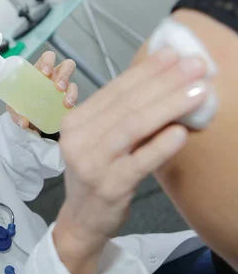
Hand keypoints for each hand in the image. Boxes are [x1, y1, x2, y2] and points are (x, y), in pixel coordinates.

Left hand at [8, 51, 78, 131]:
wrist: (30, 121)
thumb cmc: (22, 106)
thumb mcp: (15, 108)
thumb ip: (16, 114)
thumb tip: (23, 123)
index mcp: (39, 72)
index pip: (48, 58)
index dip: (48, 61)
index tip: (44, 72)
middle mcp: (54, 78)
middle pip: (66, 65)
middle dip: (64, 73)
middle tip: (57, 86)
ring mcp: (63, 89)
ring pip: (73, 83)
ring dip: (71, 91)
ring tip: (66, 102)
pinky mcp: (69, 101)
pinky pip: (75, 100)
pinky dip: (73, 104)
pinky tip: (68, 110)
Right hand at [52, 48, 208, 273]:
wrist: (82, 220)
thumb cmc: (97, 174)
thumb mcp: (100, 141)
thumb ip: (122, 115)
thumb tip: (166, 80)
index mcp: (74, 122)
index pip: (114, 90)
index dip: (147, 70)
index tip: (175, 53)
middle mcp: (77, 139)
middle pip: (126, 105)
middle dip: (164, 82)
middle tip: (198, 65)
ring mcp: (91, 164)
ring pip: (132, 127)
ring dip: (168, 106)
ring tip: (199, 91)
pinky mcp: (109, 186)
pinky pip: (139, 162)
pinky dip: (161, 146)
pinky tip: (182, 132)